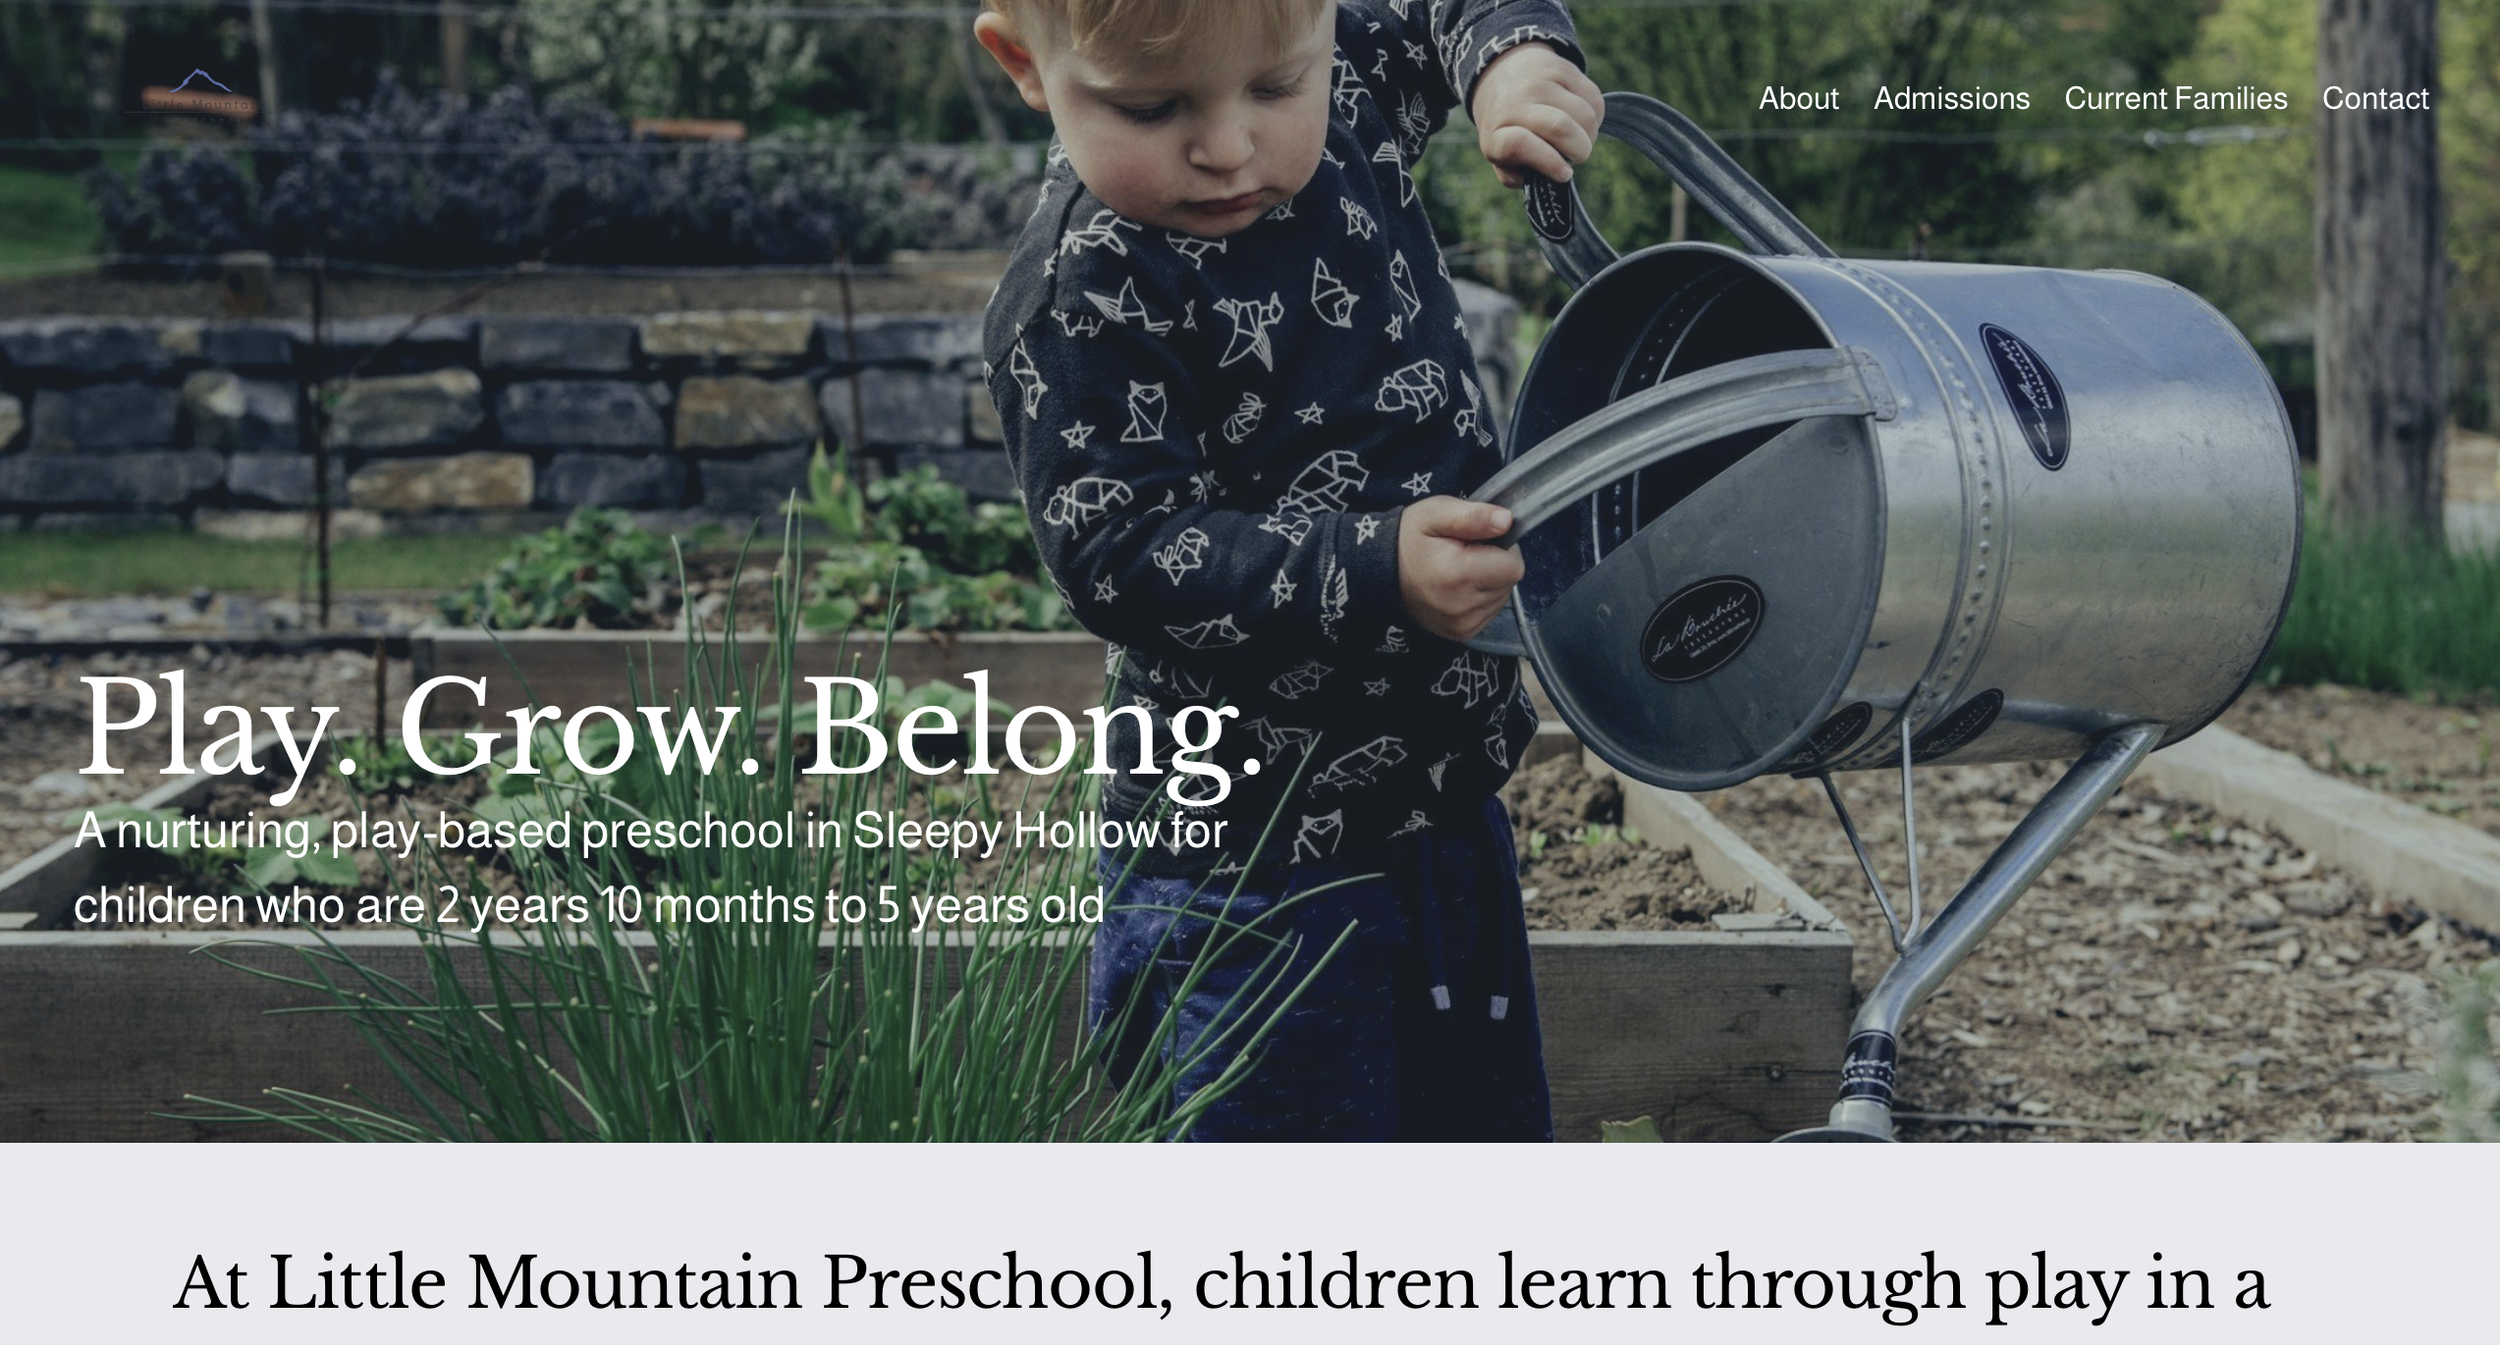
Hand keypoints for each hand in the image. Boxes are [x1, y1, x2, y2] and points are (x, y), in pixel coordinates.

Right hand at [1398, 496, 1524, 642]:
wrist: (1380, 573)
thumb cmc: (1409, 539)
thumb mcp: (1435, 514)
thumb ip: (1473, 515)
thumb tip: (1507, 521)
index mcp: (1459, 574)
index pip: (1513, 566)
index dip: (1502, 548)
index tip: (1477, 541)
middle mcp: (1462, 606)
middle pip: (1509, 582)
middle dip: (1495, 564)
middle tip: (1465, 554)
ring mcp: (1462, 624)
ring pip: (1502, 597)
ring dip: (1489, 582)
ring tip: (1459, 571)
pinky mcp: (1462, 633)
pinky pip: (1490, 611)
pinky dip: (1480, 598)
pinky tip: (1458, 588)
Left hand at [1470, 42, 1603, 189]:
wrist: (1502, 74)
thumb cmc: (1506, 127)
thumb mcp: (1499, 156)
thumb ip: (1516, 175)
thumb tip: (1549, 178)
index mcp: (1495, 132)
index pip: (1519, 144)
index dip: (1548, 162)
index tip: (1565, 173)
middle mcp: (1513, 102)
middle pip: (1561, 128)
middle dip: (1579, 151)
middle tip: (1575, 155)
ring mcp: (1539, 81)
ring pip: (1585, 115)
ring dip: (1590, 134)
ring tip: (1578, 138)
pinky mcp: (1561, 67)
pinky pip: (1594, 99)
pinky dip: (1596, 116)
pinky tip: (1581, 120)